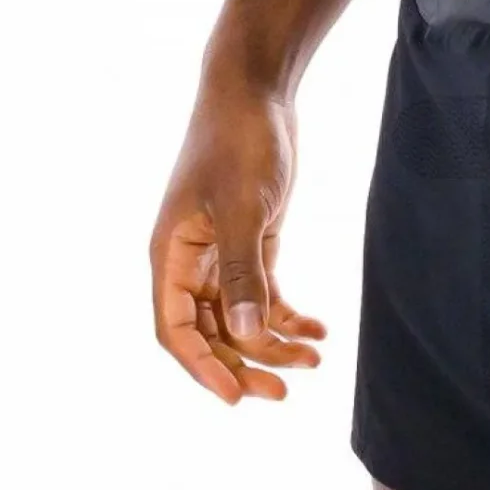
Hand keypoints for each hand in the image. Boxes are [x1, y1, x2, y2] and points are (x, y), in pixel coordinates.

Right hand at [150, 76, 325, 404]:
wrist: (255, 92)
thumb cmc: (238, 141)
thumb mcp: (241, 209)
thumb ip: (242, 273)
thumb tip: (243, 334)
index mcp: (170, 256)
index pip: (176, 330)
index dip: (203, 368)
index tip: (237, 397)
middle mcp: (189, 263)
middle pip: (209, 335)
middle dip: (244, 366)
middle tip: (283, 393)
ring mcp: (219, 257)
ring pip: (238, 322)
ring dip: (272, 346)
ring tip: (313, 359)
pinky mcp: (250, 246)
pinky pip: (263, 299)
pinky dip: (288, 319)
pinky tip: (319, 332)